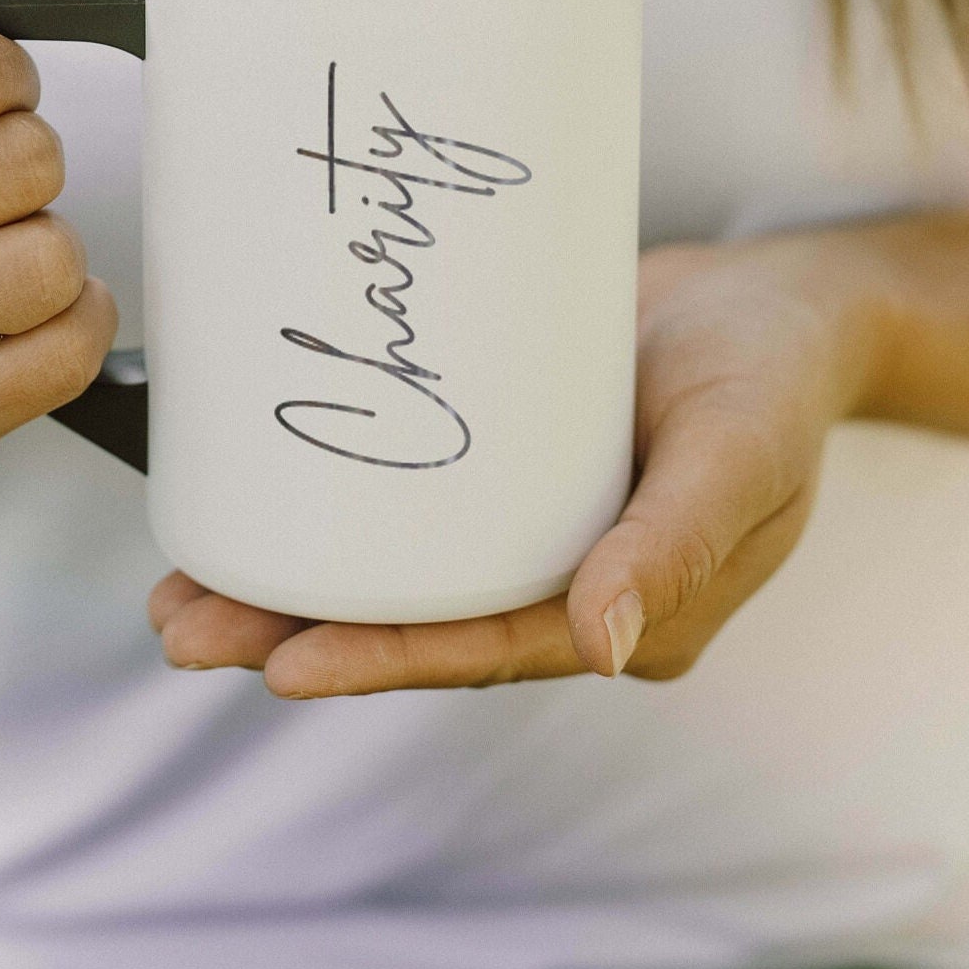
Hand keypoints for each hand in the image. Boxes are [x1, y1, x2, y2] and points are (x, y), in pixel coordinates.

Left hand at [149, 237, 885, 695]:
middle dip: (298, 636)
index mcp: (632, 616)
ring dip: (291, 589)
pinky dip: (331, 516)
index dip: (384, 661)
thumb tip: (598, 649)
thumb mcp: (743, 448)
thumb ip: (675, 544)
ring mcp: (534, 534)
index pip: (487, 652)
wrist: (786, 301)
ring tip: (181, 591)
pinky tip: (252, 503)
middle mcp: (571, 590)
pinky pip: (410, 511)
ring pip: (399, 577)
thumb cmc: (777, 373)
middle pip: (420, 627)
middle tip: (181, 630)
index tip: (283, 666)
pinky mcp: (507, 473)